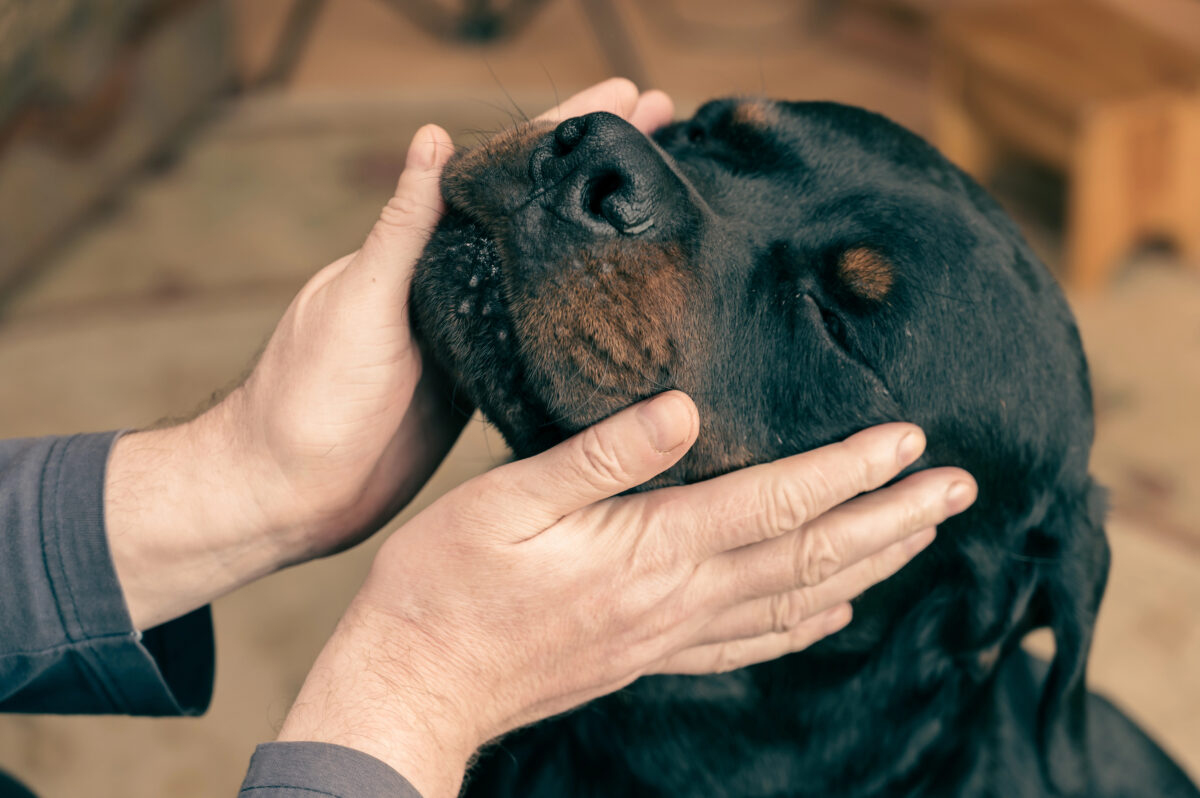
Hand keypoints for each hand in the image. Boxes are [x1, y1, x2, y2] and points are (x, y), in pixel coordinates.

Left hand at [105, 79, 675, 629]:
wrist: (290, 494)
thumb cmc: (306, 398)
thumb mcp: (358, 303)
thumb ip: (401, 228)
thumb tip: (432, 138)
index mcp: (422, 249)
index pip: (504, 172)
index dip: (568, 130)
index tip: (630, 97)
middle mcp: (451, 281)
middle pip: (540, 211)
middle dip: (602, 166)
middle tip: (667, 125)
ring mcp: (470, 332)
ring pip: (549, 269)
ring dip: (602, 233)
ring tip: (665, 198)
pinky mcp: (481, 383)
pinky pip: (542, 335)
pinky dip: (584, 311)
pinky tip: (626, 304)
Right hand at [278, 392, 975, 797]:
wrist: (416, 682)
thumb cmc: (448, 583)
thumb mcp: (507, 499)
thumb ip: (601, 457)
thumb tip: (682, 410)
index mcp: (651, 549)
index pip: (777, 503)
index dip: (849, 470)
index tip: (911, 441)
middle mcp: (678, 598)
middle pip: (811, 557)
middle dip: (892, 520)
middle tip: (958, 491)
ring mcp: (669, 635)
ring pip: (797, 601)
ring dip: (868, 566)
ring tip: (921, 540)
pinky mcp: (649, 655)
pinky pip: (751, 642)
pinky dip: (806, 624)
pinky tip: (833, 612)